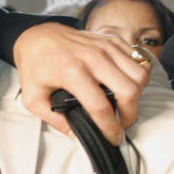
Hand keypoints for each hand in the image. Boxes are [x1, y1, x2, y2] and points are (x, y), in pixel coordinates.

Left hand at [13, 23, 150, 144]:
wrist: (36, 36)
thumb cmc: (34, 65)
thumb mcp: (33, 98)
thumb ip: (54, 120)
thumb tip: (76, 137)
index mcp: (72, 73)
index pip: (100, 107)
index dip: (110, 128)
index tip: (112, 137)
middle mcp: (92, 58)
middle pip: (129, 90)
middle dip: (130, 114)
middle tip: (122, 123)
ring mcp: (105, 47)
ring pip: (140, 74)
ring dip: (137, 94)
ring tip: (125, 104)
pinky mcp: (111, 41)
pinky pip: (138, 58)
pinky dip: (138, 74)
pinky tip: (125, 83)